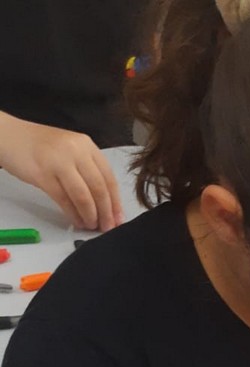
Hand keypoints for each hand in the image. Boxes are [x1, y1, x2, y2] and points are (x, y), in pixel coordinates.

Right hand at [0, 114, 123, 230]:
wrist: (8, 136)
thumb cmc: (40, 147)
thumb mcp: (69, 151)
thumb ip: (87, 170)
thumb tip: (106, 202)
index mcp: (86, 145)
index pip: (108, 177)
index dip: (115, 202)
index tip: (119, 219)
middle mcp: (75, 150)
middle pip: (98, 188)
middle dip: (106, 212)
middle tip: (107, 227)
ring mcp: (58, 161)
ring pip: (83, 195)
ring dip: (90, 215)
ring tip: (91, 226)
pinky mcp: (42, 174)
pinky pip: (64, 200)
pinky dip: (73, 214)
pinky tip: (76, 221)